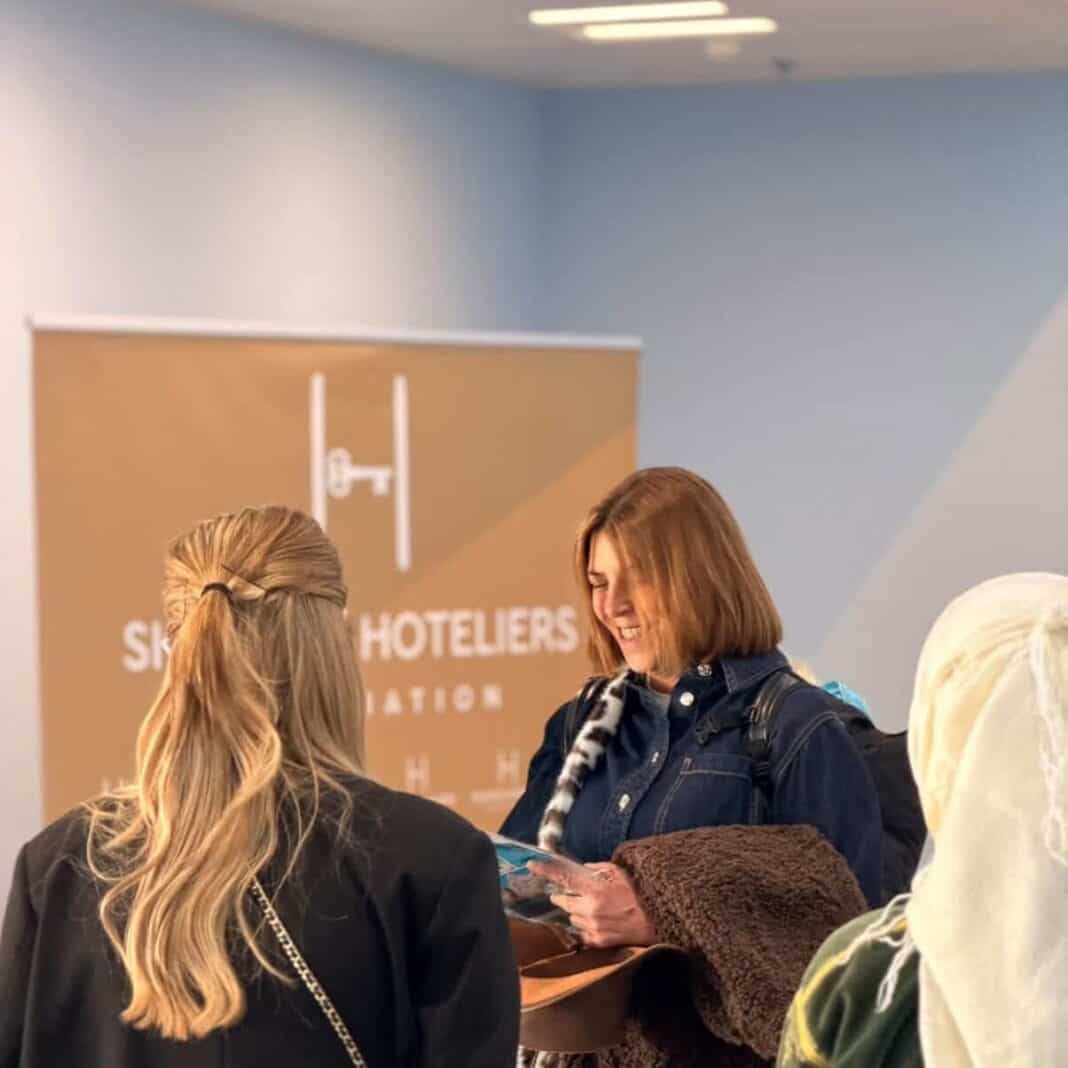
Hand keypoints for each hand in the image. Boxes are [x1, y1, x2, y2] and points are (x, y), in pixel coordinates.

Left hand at [531, 861, 658, 947]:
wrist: (658, 918)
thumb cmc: (639, 891)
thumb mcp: (619, 872)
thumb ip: (597, 869)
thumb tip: (582, 869)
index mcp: (594, 889)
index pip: (563, 878)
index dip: (546, 871)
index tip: (532, 865)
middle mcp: (590, 909)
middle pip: (563, 901)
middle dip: (561, 895)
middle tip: (562, 892)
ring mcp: (593, 927)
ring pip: (571, 918)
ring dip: (574, 911)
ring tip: (588, 906)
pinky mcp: (598, 941)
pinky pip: (582, 932)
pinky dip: (584, 925)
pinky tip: (595, 920)